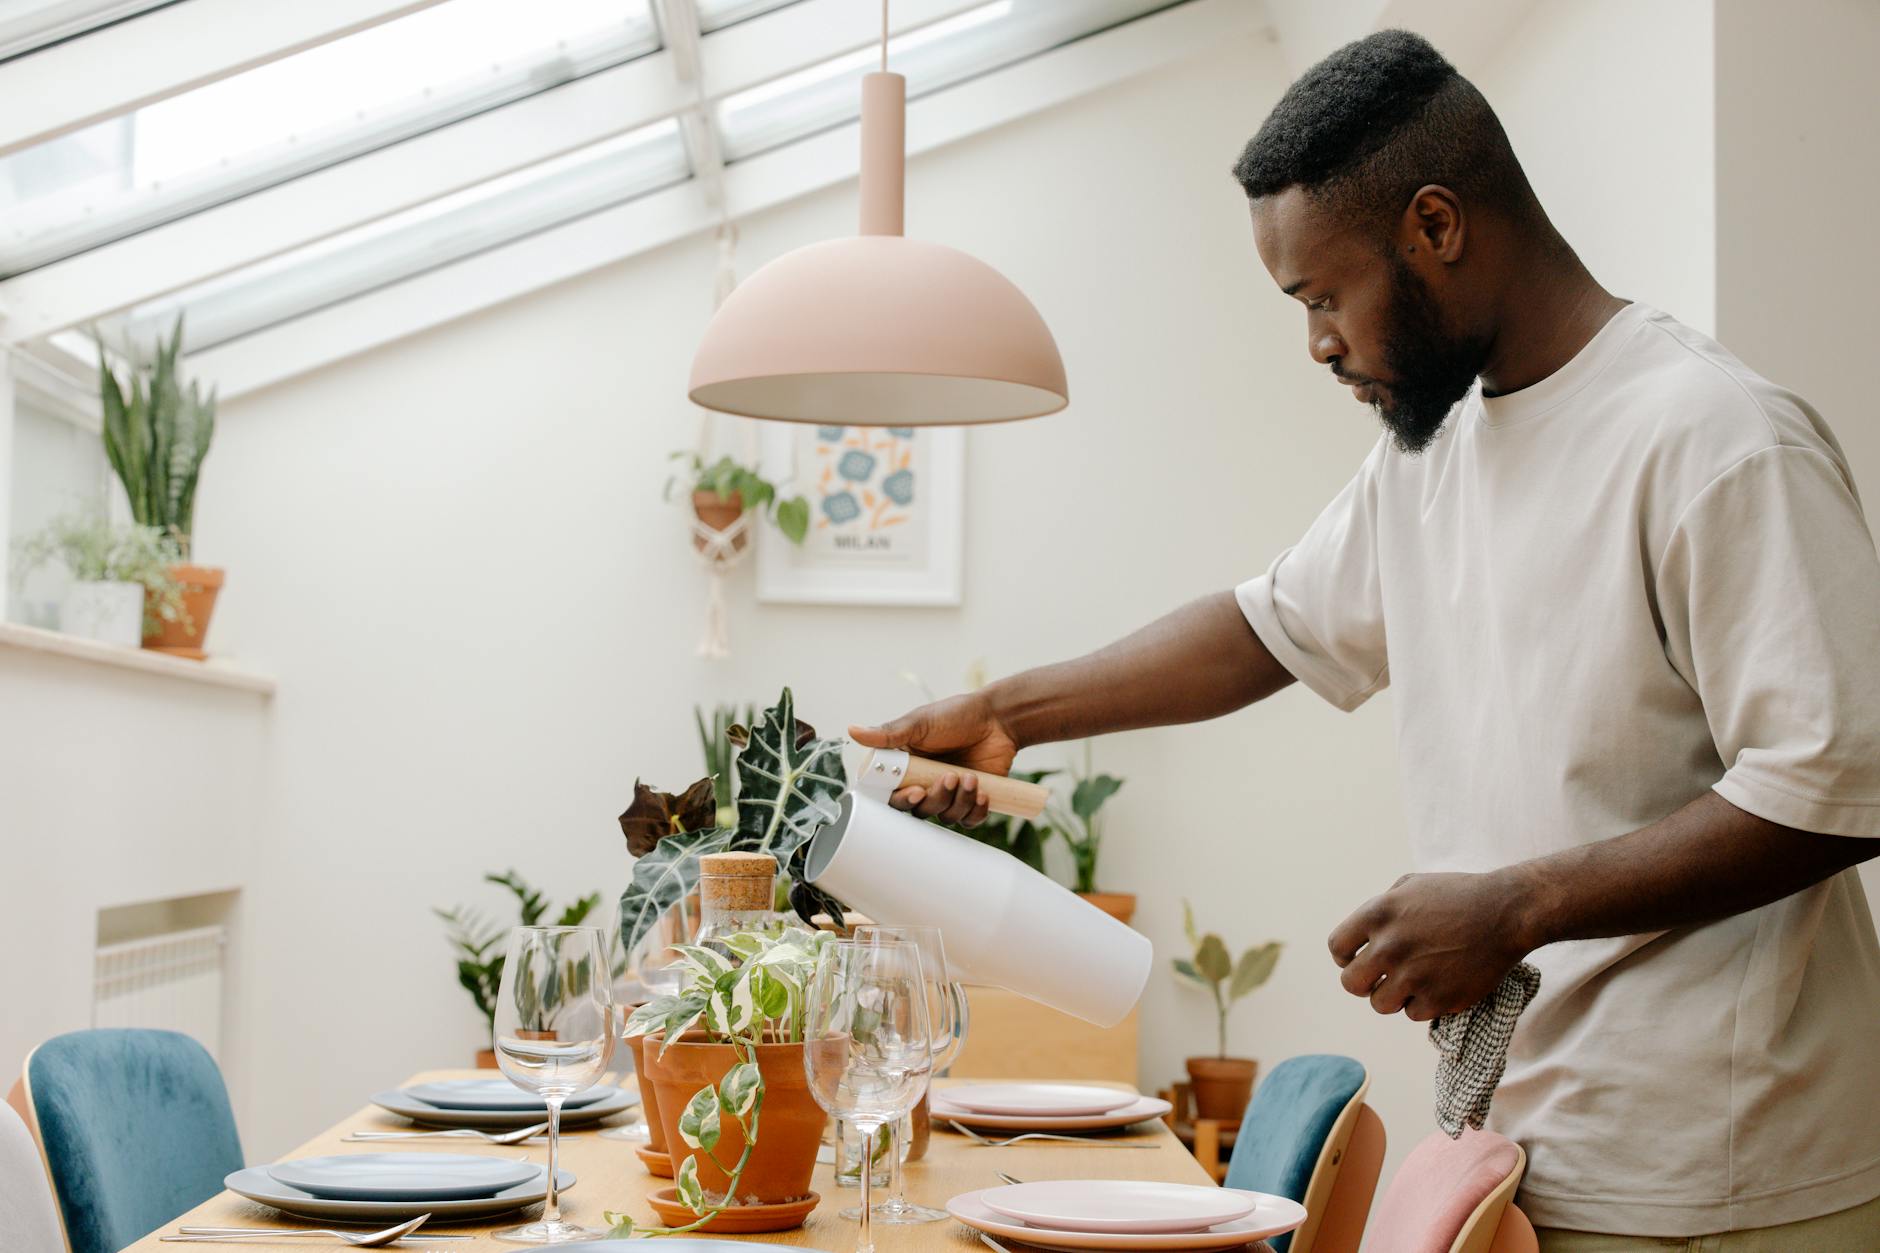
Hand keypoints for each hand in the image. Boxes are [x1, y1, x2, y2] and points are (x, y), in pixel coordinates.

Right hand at [849, 690, 1019, 826]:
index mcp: (906, 767)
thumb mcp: (921, 722)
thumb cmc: (956, 715)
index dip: (901, 800)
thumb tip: (852, 730)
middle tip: (950, 778)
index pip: (892, 795)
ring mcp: (949, 793)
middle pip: (918, 810)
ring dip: (958, 801)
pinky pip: (969, 820)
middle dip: (934, 799)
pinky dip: (975, 811)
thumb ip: (889, 733)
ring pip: (944, 816)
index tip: (916, 791)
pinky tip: (982, 793)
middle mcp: (924, 783)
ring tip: (970, 777)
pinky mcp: (971, 800)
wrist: (997, 719)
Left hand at [1327, 870, 1538, 1021]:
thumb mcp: (1411, 885)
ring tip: (1412, 983)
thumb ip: (1382, 907)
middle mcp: (1390, 946)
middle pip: (1351, 983)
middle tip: (1381, 979)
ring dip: (1393, 996)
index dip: (1346, 956)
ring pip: (1380, 1004)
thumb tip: (1363, 934)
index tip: (1359, 958)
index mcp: (1378, 914)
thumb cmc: (1460, 895)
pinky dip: (1423, 1004)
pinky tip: (1437, 986)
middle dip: (1365, 982)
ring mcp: (1413, 975)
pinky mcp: (1439, 998)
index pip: (1337, 948)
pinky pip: (1413, 1014)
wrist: (1507, 912)